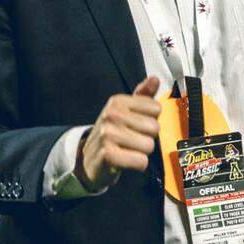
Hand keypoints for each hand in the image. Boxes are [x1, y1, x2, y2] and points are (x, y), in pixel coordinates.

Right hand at [76, 76, 160, 192]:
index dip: (149, 121)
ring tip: (127, 151)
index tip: (134, 126)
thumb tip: (155, 79)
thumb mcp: (125, 112)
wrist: (88, 161)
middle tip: (130, 141)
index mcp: (117, 101)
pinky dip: (137, 165)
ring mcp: (107, 133)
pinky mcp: (108, 154)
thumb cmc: (112, 135)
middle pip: (154, 128)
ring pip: (149, 145)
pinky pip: (141, 161)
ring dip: (141, 153)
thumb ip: (143, 96)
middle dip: (146, 138)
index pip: (156, 109)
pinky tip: (125, 161)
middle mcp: (111, 114)